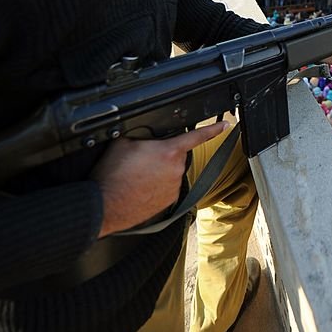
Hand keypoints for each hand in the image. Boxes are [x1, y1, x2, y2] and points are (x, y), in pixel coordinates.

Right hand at [91, 120, 229, 237]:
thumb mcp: (124, 142)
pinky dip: (156, 186)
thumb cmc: (112, 175)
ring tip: (137, 176)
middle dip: (163, 154)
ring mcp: (173, 187)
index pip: (197, 136)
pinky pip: (166, 188)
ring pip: (170, 172)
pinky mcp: (168, 202)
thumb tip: (146, 134)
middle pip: (175, 155)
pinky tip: (140, 187)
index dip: (213, 129)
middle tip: (142, 160)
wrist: (106, 205)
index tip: (225, 126)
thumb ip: (142, 134)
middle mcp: (176, 169)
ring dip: (159, 171)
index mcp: (169, 151)